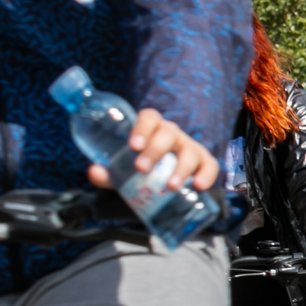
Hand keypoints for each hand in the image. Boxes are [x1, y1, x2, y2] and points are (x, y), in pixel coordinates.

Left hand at [85, 110, 217, 196]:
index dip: (142, 128)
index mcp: (151, 129)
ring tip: (170, 186)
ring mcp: (190, 148)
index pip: (149, 118)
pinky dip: (207, 175)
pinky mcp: (204, 163)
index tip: (133, 145)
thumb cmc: (142, 170)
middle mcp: (172, 135)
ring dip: (180, 168)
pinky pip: (210, 165)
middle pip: (168, 134)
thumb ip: (107, 173)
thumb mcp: (123, 171)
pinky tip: (199, 186)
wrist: (164, 181)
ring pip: (189, 151)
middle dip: (155, 150)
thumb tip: (95, 172)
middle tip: (141, 168)